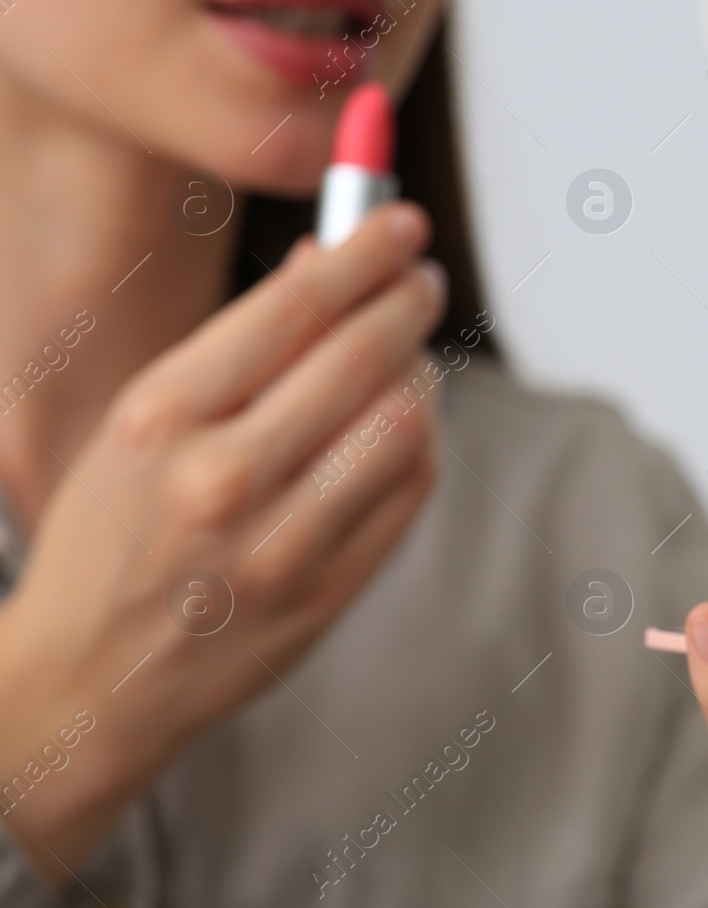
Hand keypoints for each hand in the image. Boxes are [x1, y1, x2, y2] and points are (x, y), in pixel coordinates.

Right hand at [0, 204, 444, 879]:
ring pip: (403, 420)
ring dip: (421, 369)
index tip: (399, 223)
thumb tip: (328, 264)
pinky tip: (407, 420)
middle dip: (406, 298)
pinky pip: (411, 491)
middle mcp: (222, 478)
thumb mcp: (137, 426)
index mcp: (159, 418)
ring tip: (412, 352)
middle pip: (361, 355)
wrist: (84, 684)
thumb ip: (234, 351)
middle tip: (422, 277)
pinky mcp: (326, 594)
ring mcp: (280, 544)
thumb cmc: (108, 538)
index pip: (293, 305)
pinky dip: (423, 440)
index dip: (362, 250)